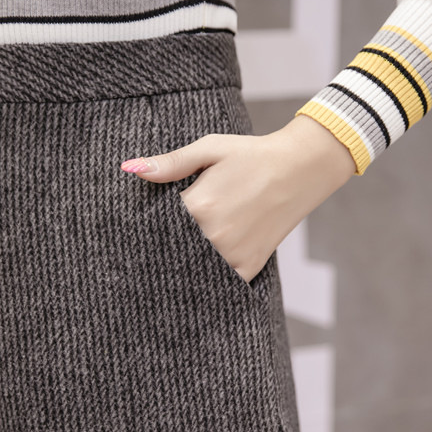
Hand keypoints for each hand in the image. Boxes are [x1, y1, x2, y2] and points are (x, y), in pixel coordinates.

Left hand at [120, 114, 355, 282]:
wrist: (300, 169)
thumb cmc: (252, 155)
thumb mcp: (209, 149)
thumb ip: (171, 163)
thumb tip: (130, 168)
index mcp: (199, 206)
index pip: (154, 226)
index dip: (146, 226)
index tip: (138, 228)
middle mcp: (214, 236)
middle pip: (170, 250)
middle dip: (163, 246)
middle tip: (154, 245)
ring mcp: (233, 255)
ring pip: (192, 269)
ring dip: (184, 263)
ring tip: (182, 252)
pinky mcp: (249, 267)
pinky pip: (219, 282)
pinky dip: (209, 275)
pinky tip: (203, 263)